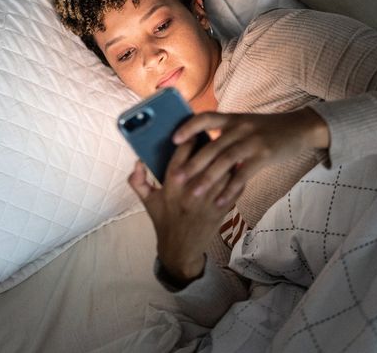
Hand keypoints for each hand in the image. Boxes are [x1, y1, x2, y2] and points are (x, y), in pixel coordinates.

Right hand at [128, 139, 233, 284]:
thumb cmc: (163, 220)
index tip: (195, 128)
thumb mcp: (147, 200)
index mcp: (172, 183)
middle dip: (212, 143)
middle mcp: (192, 189)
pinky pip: (235, 186)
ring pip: (224, 169)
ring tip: (230, 146)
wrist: (180, 248)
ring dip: (228, 157)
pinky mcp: (223, 209)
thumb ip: (137, 180)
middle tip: (216, 133)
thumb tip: (138, 161)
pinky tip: (238, 166)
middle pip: (207, 157)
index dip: (191, 136)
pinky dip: (239, 175)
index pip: (184, 151)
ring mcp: (209, 199)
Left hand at [171, 108, 329, 208]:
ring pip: (225, 160)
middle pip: (212, 146)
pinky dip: (230, 189)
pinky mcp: (264, 155)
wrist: (299, 128)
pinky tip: (220, 201)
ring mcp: (252, 141)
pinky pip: (243, 174)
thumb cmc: (268, 129)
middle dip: (192, 163)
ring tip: (194, 193)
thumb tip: (202, 145)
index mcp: (232, 119)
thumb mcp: (245, 124)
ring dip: (208, 178)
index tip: (173, 140)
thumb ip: (226, 132)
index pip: (205, 118)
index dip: (188, 128)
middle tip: (176, 178)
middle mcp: (239, 127)